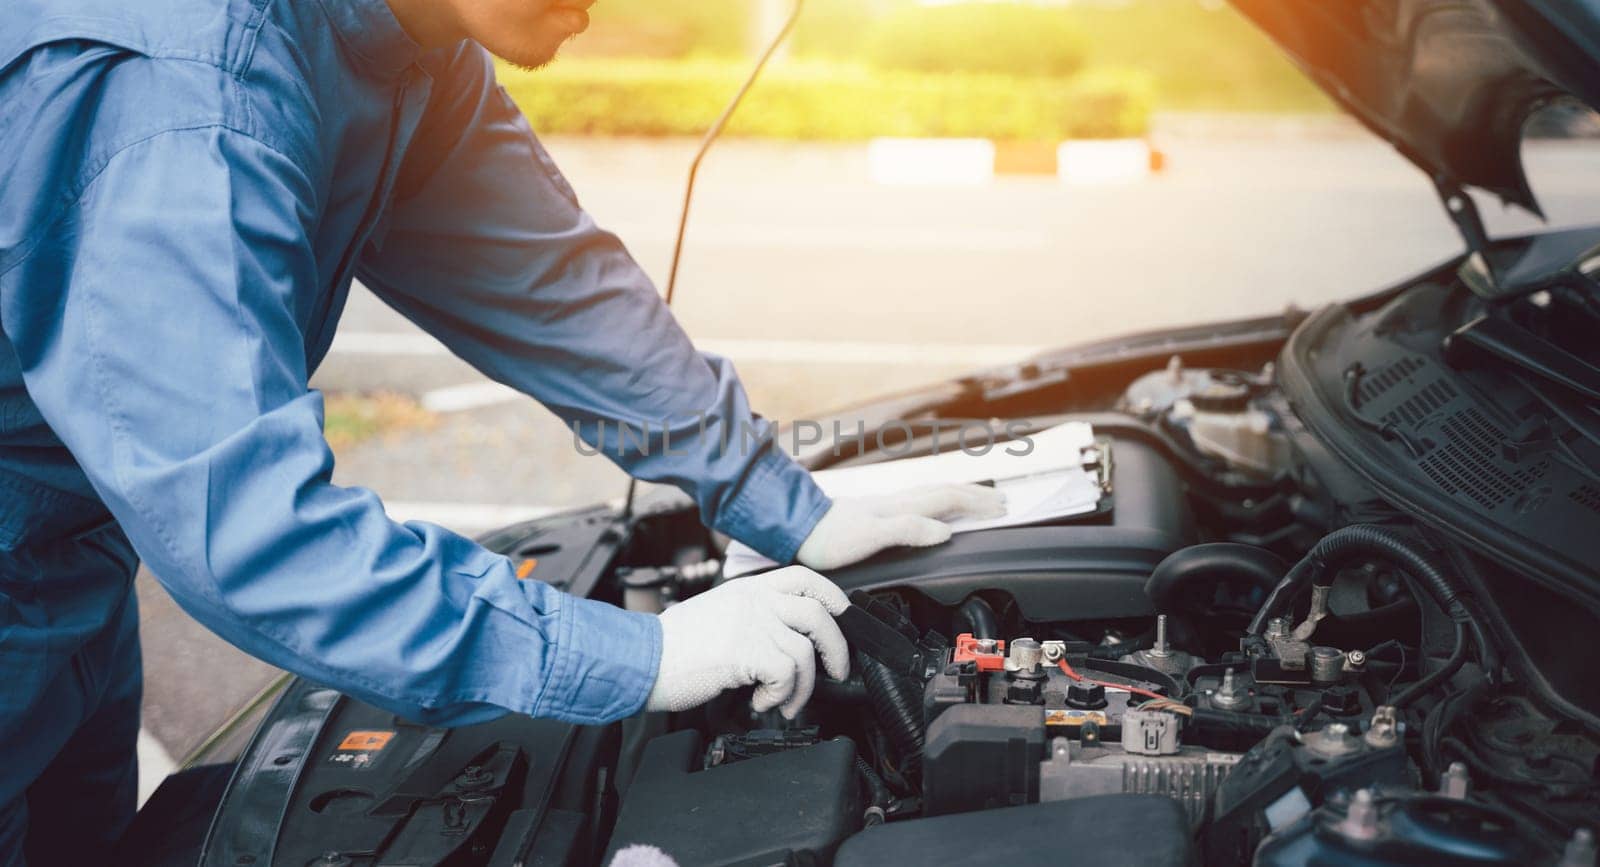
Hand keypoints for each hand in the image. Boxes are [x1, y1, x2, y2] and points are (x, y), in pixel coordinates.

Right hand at [645, 566, 849, 717]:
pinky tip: (761, 700)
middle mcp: (754, 600)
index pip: (805, 578)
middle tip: (836, 671)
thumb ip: (753, 616)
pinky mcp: (746, 651)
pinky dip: (781, 695)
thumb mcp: (719, 614)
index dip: (833, 598)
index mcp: (748, 588)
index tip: (842, 619)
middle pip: (819, 614)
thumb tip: (790, 639)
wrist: (641, 660)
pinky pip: (787, 675)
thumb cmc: (674, 646)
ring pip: (806, 653)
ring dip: (802, 687)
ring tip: (785, 701)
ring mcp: (752, 623)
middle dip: (837, 648)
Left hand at [795, 484, 1006, 570]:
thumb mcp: (871, 536)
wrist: (795, 529)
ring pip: (932, 494)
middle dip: (976, 496)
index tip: (1002, 507)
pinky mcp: (875, 513)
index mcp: (901, 508)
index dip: (977, 503)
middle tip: (1002, 500)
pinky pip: (918, 503)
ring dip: (959, 496)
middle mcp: (896, 502)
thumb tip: (945, 532)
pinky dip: (937, 502)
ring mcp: (886, 506)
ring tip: (977, 499)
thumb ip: (908, 530)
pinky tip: (933, 509)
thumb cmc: (829, 537)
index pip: (948, 500)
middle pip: (945, 492)